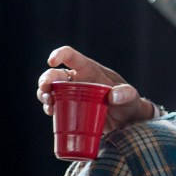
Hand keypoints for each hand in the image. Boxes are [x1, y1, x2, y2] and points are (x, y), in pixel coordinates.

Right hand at [37, 46, 154, 131]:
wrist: (127, 121)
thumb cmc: (129, 104)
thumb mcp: (131, 98)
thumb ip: (126, 94)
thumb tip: (113, 96)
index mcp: (90, 70)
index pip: (71, 56)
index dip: (59, 54)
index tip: (51, 62)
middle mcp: (78, 79)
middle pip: (55, 74)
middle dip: (46, 80)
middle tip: (46, 90)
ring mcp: (72, 93)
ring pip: (50, 89)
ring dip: (44, 94)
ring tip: (49, 103)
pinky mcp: (70, 106)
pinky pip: (55, 104)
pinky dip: (50, 107)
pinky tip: (52, 112)